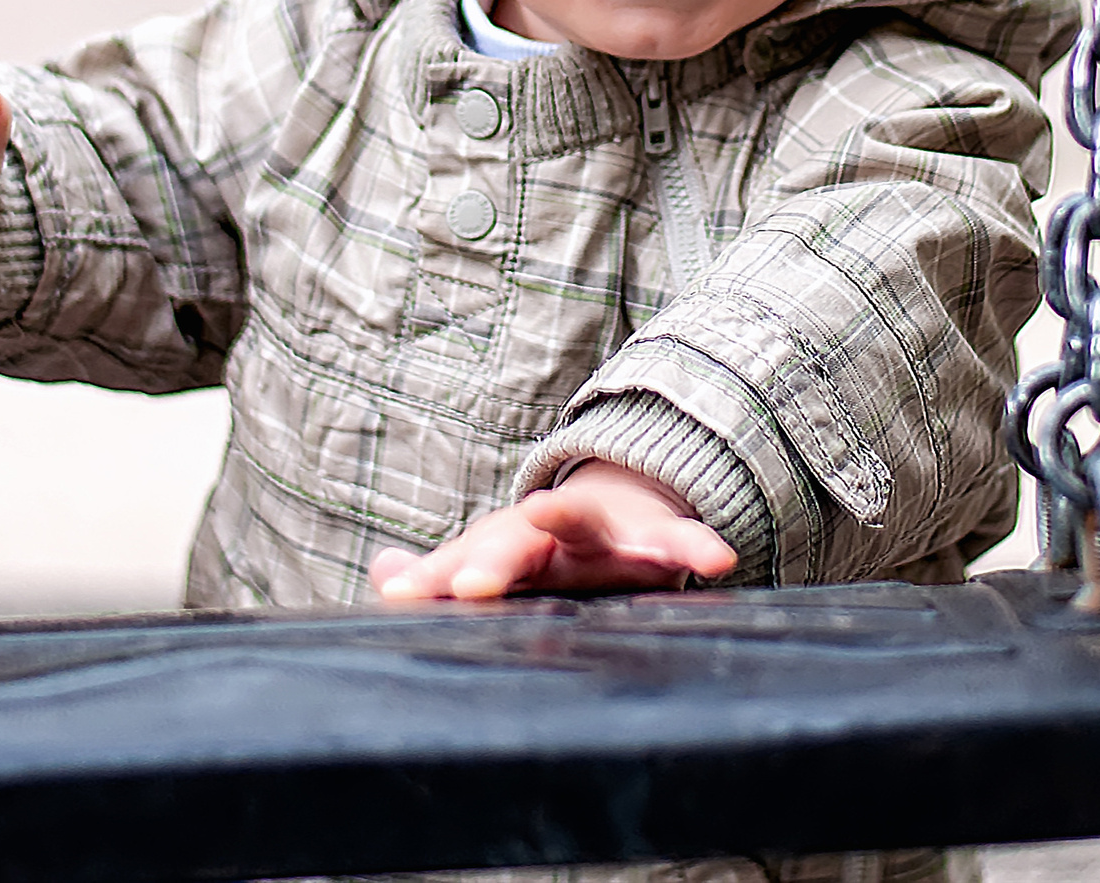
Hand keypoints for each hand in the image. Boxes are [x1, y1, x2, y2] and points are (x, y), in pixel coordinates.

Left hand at [369, 461, 736, 600]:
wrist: (633, 506)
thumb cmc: (554, 549)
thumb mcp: (505, 560)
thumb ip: (446, 572)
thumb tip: (382, 571)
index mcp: (510, 546)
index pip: (465, 560)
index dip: (432, 578)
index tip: (396, 593)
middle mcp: (550, 533)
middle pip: (512, 541)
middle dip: (488, 560)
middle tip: (464, 586)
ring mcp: (603, 530)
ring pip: (583, 522)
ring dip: (564, 517)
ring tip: (543, 514)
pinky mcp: (655, 538)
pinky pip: (678, 542)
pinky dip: (695, 546)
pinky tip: (717, 561)